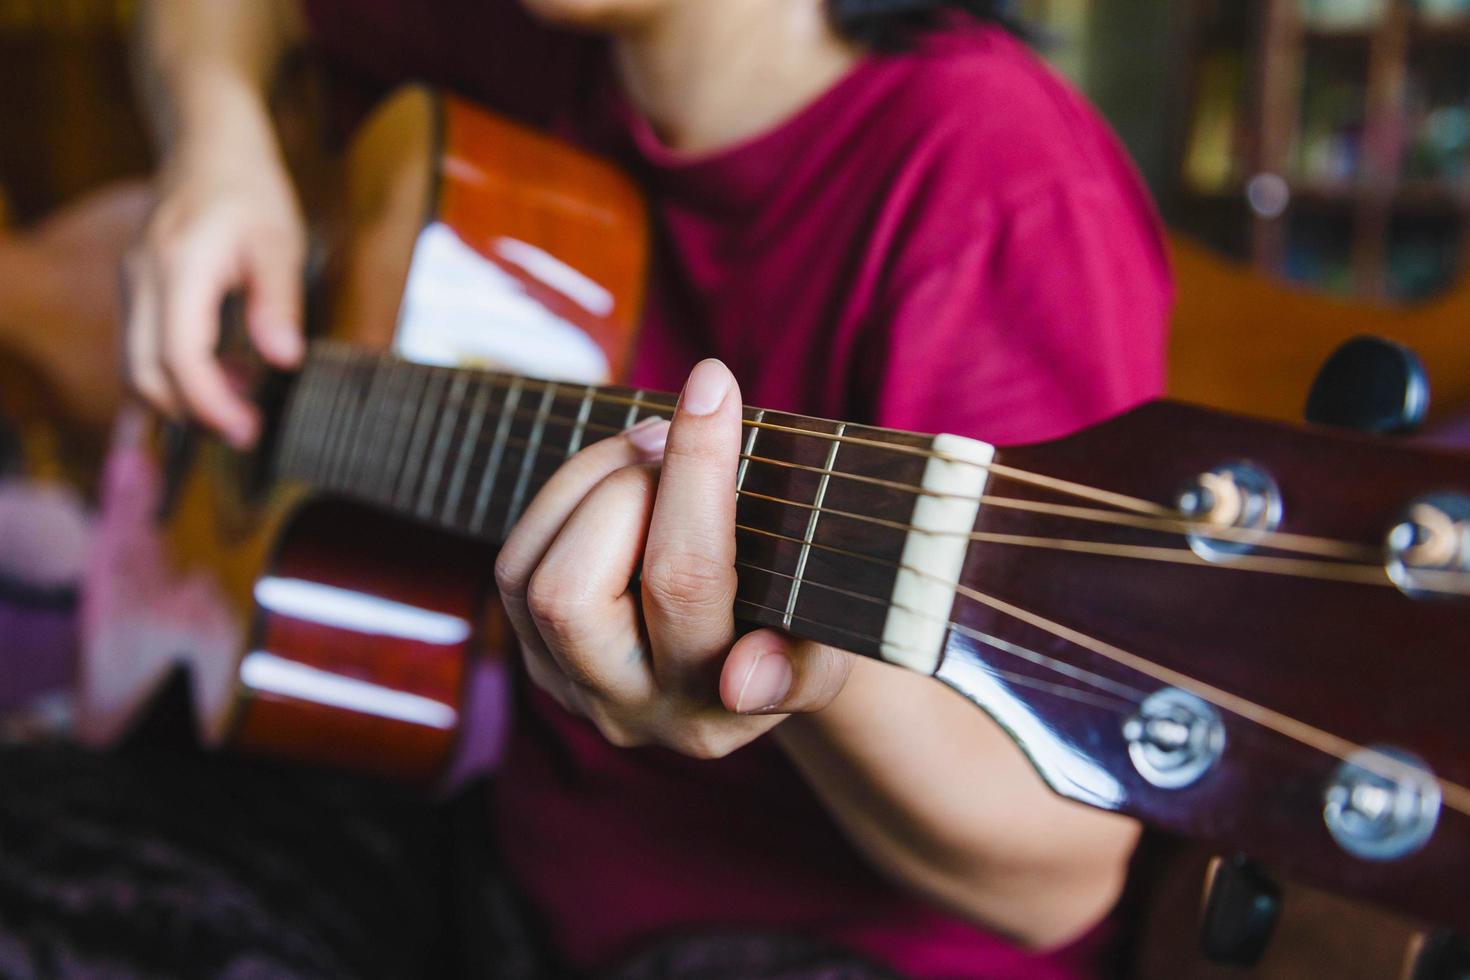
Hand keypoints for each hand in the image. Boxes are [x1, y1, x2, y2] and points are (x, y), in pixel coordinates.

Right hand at [123, 94, 305, 447]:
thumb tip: (284, 359)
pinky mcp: (138, 290)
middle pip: (143, 373)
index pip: (179, 356)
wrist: (208, 144)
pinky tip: (225, 372)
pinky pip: (145, 346)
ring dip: (182, 397)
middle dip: (191, 414)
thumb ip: (279, 301)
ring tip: (241, 404)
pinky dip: (177, 373)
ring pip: (137, 364)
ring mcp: (132, 284)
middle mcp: (142, 279)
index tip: (245, 430)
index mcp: (179, 267)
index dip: (209, 404)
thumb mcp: (281, 242)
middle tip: (245, 431)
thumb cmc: (250, 189)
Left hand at [493, 359, 856, 757]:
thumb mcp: (829, 654)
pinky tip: (622, 478)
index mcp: (711, 708)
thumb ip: (803, 671)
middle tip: (678, 440)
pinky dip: (562, 501)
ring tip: (655, 448)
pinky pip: (516, 568)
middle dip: (622, 490)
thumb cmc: (798, 636)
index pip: (686, 577)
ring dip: (587, 485)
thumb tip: (748, 675)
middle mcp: (630, 710)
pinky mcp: (534, 658)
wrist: (754, 672)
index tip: (714, 384)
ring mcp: (571, 688)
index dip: (698, 471)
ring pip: (526, 578)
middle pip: (571, 595)